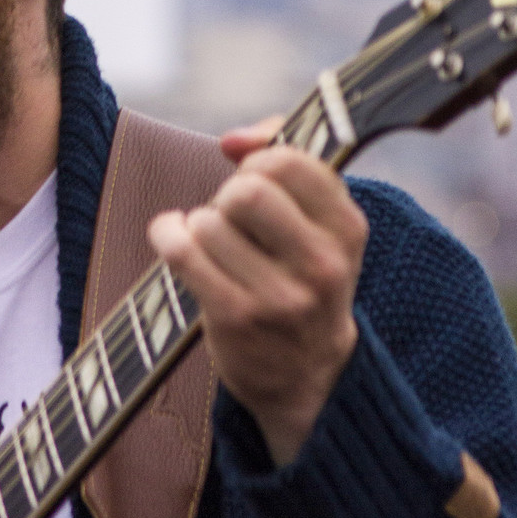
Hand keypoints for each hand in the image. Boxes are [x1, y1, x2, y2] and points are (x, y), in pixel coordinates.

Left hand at [148, 116, 367, 466]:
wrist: (308, 377)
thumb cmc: (304, 275)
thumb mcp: (318, 220)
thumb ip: (282, 155)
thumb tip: (231, 140)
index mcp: (348, 229)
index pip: (289, 162)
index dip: (258, 161)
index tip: (253, 178)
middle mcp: (322, 265)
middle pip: (246, 191)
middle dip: (227, 194)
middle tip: (231, 214)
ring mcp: (280, 298)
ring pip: (209, 221)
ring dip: (199, 222)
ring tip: (212, 239)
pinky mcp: (236, 321)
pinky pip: (183, 253)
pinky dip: (168, 234)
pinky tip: (174, 236)